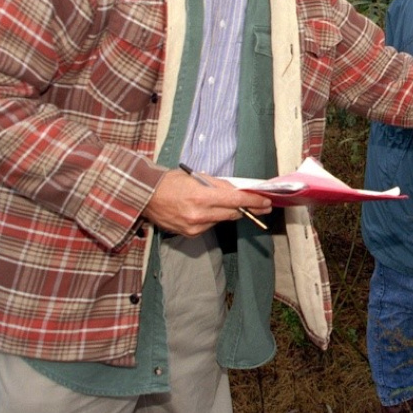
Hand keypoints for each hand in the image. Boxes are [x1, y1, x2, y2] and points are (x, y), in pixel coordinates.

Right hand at [142, 168, 272, 237]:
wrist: (146, 197)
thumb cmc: (170, 182)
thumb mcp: (195, 177)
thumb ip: (218, 185)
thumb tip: (236, 191)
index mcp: (201, 197)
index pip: (235, 201)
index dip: (253, 202)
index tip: (266, 202)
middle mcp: (199, 215)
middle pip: (233, 214)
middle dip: (249, 209)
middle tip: (262, 206)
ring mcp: (195, 227)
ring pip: (222, 220)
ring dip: (228, 212)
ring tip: (229, 203)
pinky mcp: (190, 235)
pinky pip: (210, 225)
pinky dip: (213, 217)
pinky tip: (207, 210)